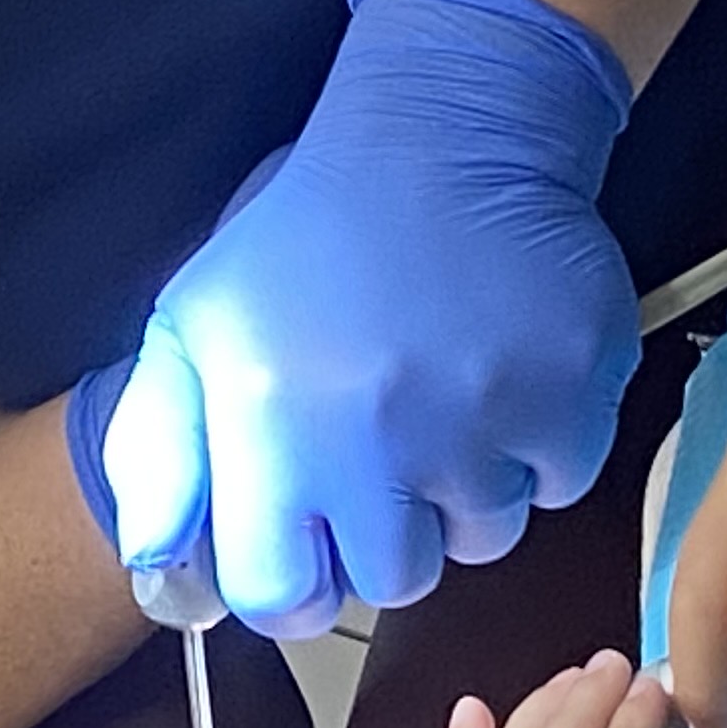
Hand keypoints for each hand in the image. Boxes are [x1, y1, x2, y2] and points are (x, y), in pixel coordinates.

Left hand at [89, 0, 638, 634]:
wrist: (447, 130)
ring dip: (469, 488)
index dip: (296, 583)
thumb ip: (159, 450)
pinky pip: (557, 484)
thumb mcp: (197, 321)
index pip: (278, 597)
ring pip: (483, 537)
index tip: (315, 546)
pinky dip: (540, 444)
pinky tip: (505, 370)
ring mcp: (478, 422)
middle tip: (390, 450)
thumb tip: (157, 562)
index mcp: (268, 421)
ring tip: (449, 395)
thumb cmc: (313, 232)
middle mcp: (372, 435)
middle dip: (390, 533)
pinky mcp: (569, 399)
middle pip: (394, 580)